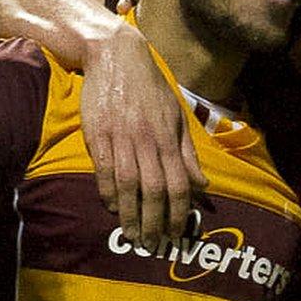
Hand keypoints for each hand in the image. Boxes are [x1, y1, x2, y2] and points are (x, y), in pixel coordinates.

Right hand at [81, 24, 205, 245]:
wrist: (116, 57)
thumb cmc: (150, 88)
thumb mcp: (176, 116)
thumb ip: (187, 153)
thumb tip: (202, 185)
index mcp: (168, 138)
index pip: (179, 184)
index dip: (180, 213)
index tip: (178, 234)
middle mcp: (146, 141)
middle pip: (154, 190)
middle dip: (155, 222)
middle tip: (153, 244)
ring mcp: (120, 138)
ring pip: (128, 185)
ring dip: (130, 214)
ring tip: (132, 235)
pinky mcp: (97, 134)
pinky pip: (103, 170)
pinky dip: (107, 192)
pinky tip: (111, 207)